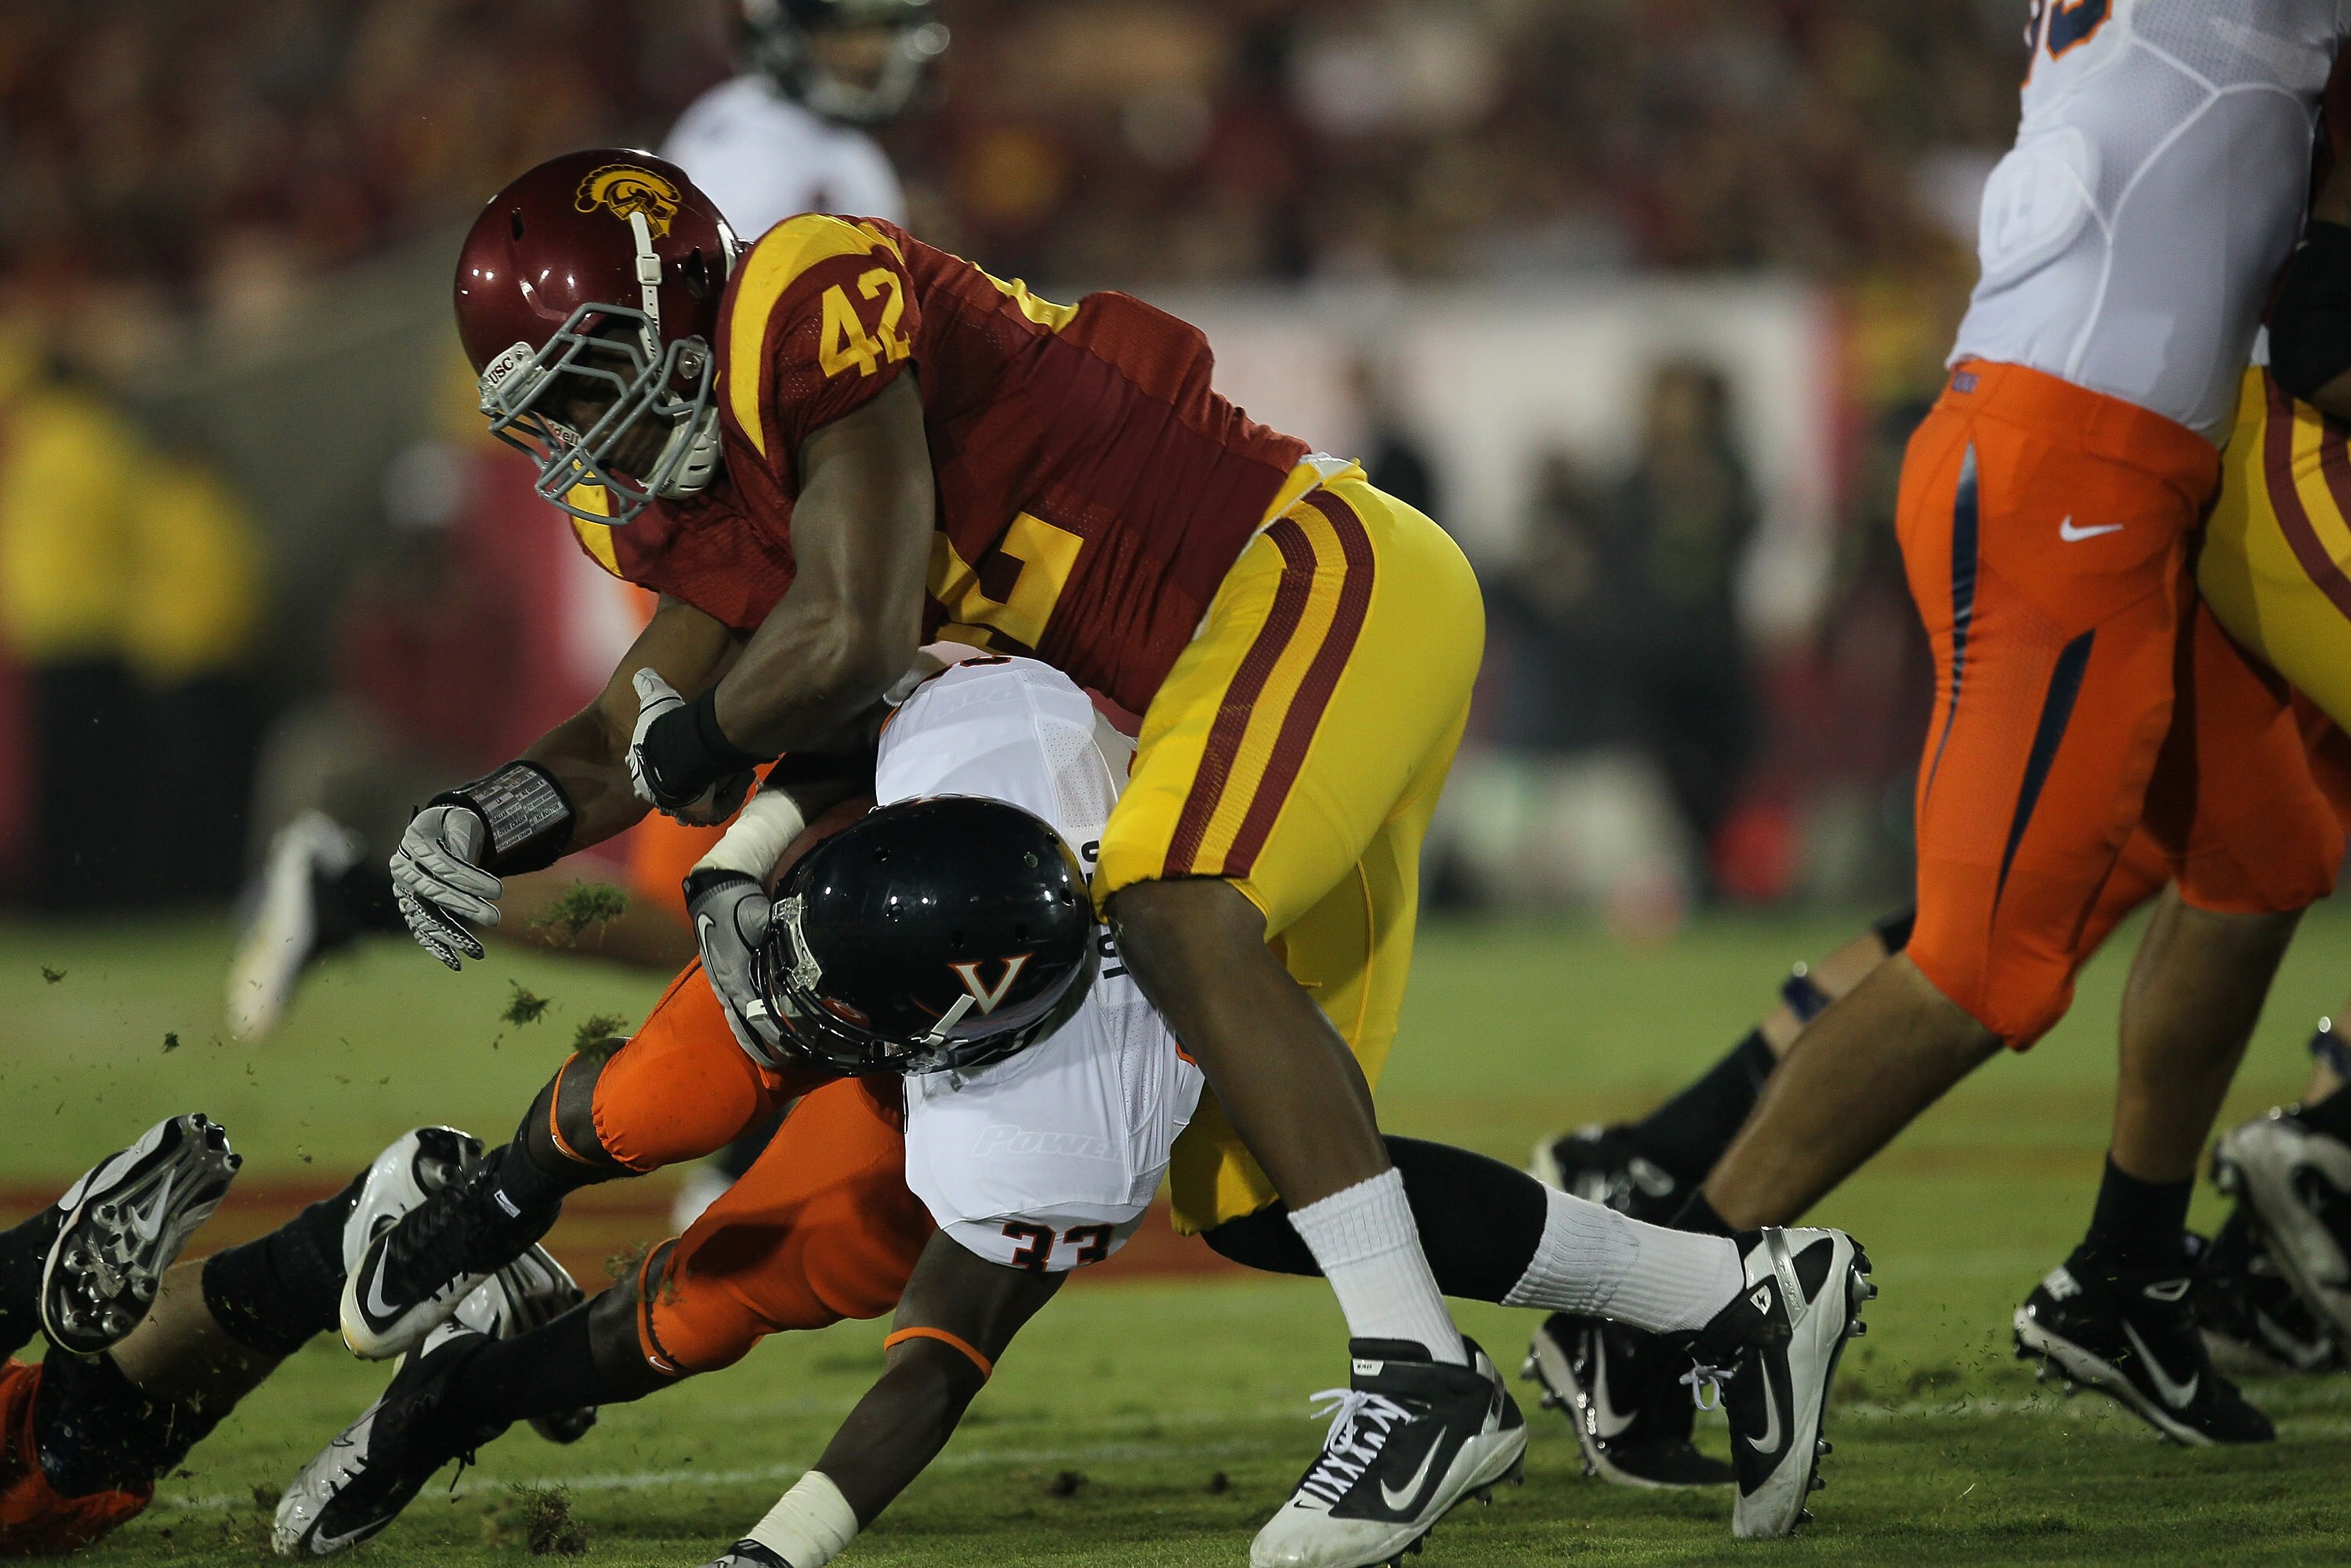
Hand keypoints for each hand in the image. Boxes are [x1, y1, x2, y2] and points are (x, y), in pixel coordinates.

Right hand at [390, 805, 500, 969]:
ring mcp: (404, 892)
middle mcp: (403, 869)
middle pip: (434, 893)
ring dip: (453, 936)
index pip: (442, 866)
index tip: (500, 891)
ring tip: (479, 953)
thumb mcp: (460, 823)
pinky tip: (455, 962)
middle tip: (494, 920)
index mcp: (414, 843)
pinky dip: (437, 947)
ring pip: (426, 917)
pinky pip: (421, 930)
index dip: (469, 879)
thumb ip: (462, 844)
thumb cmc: (453, 826)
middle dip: (465, 908)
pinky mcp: (411, 909)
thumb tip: (470, 873)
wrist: (437, 831)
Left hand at [628, 669, 755, 824]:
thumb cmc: (665, 731)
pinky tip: (745, 776)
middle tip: (722, 761)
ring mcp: (683, 808)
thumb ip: (649, 689)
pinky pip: (719, 810)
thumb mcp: (657, 702)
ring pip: (706, 800)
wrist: (682, 754)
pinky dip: (734, 794)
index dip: (678, 764)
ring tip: (738, 768)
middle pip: (687, 790)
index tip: (695, 752)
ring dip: (723, 786)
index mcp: (648, 772)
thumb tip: (642, 673)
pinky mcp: (702, 815)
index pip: (660, 774)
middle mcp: (663, 795)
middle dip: (705, 777)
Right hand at [687, 869, 788, 1063]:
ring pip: (738, 1024)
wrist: (714, 892)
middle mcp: (726, 986)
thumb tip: (798, 943)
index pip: (756, 1015)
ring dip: (756, 1043)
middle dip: (767, 1047)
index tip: (794, 1049)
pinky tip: (756, 1042)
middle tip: (791, 1062)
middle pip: (746, 1027)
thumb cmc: (738, 905)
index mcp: (735, 974)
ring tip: (776, 1060)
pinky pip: (733, 1014)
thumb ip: (777, 933)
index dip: (775, 1035)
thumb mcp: (759, 916)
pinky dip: (745, 1031)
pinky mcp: (722, 982)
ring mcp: (722, 986)